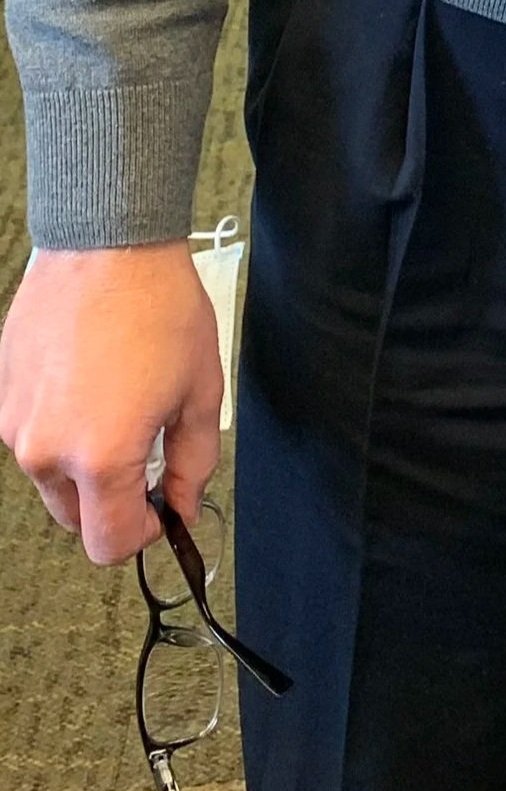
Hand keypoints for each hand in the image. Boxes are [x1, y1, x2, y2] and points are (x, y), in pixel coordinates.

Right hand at [0, 243, 222, 562]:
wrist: (109, 246)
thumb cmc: (161, 312)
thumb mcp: (200, 393)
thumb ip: (191, 465)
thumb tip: (181, 507)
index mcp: (99, 457)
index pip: (107, 545)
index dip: (141, 535)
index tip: (160, 509)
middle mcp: (44, 450)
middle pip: (74, 517)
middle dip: (111, 502)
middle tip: (145, 456)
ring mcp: (14, 422)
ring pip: (51, 475)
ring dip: (83, 461)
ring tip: (119, 402)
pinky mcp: (0, 394)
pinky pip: (31, 432)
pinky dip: (60, 424)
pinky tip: (89, 380)